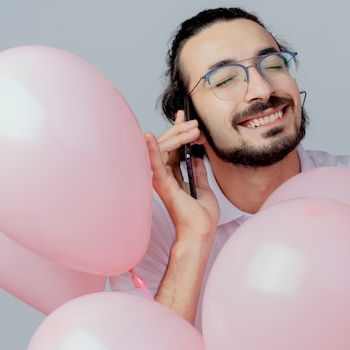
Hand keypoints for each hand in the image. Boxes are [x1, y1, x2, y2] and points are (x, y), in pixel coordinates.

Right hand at [144, 110, 218, 239]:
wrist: (201, 233)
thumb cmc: (200, 217)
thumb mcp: (202, 188)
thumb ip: (197, 172)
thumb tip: (195, 158)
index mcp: (173, 179)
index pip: (173, 150)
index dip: (178, 133)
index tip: (185, 118)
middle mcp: (164, 178)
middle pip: (167, 147)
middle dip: (177, 128)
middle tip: (188, 116)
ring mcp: (161, 181)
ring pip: (162, 150)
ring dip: (174, 134)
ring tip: (188, 124)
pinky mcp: (162, 184)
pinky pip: (154, 163)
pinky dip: (150, 149)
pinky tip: (147, 136)